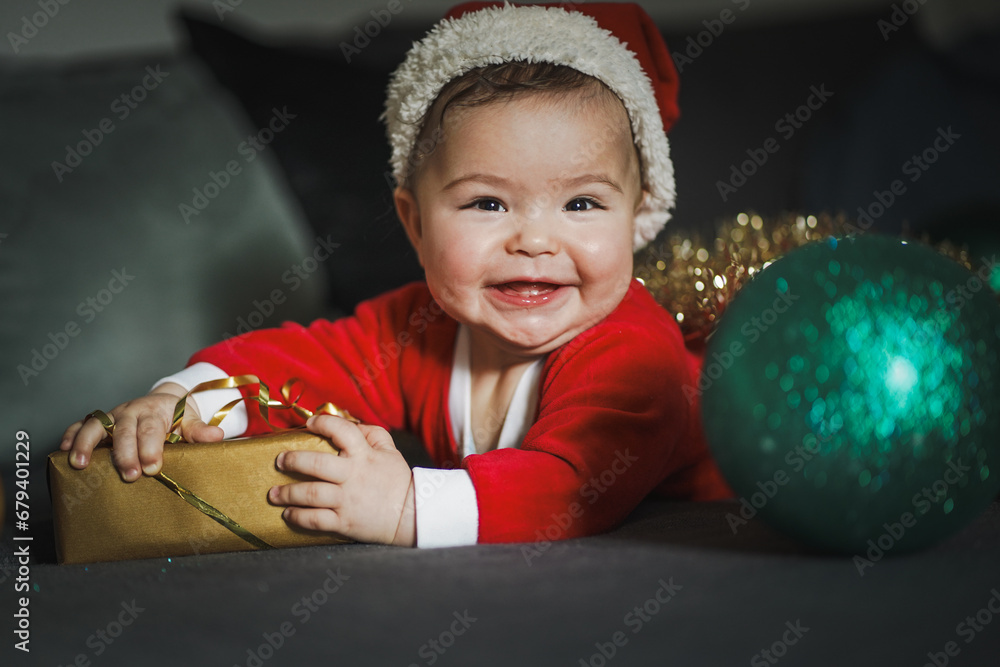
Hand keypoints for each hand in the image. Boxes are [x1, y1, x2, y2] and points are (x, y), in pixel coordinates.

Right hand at [59, 383, 223, 481]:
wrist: (165, 402)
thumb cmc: (177, 417)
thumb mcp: (191, 421)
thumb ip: (200, 431)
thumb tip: (217, 437)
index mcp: (155, 411)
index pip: (151, 429)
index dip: (151, 447)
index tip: (153, 467)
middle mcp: (130, 411)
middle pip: (123, 430)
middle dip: (125, 453)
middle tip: (129, 475)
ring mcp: (112, 416)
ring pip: (95, 426)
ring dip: (86, 444)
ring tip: (80, 465)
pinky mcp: (100, 422)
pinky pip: (80, 425)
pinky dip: (70, 435)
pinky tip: (63, 451)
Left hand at [269, 415, 415, 545]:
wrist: (412, 515)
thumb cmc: (399, 482)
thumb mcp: (390, 451)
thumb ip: (372, 433)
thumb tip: (350, 423)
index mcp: (364, 455)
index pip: (341, 431)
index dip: (322, 423)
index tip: (309, 423)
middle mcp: (352, 476)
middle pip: (315, 464)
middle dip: (292, 461)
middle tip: (280, 461)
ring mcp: (347, 500)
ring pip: (309, 494)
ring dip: (287, 493)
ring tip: (274, 493)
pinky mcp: (344, 522)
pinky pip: (315, 520)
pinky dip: (298, 517)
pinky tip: (288, 514)